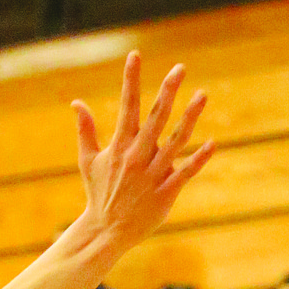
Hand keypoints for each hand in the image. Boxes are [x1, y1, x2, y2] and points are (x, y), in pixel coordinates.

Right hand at [71, 52, 212, 255]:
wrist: (105, 233)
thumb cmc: (99, 194)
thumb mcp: (88, 161)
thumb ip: (85, 130)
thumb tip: (76, 103)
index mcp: (120, 146)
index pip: (127, 106)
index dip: (130, 80)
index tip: (135, 55)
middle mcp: (137, 157)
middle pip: (156, 118)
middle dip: (167, 92)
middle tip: (180, 68)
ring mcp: (152, 175)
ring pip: (176, 141)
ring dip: (189, 118)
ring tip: (202, 94)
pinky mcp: (165, 193)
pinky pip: (186, 173)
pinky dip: (199, 159)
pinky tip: (212, 144)